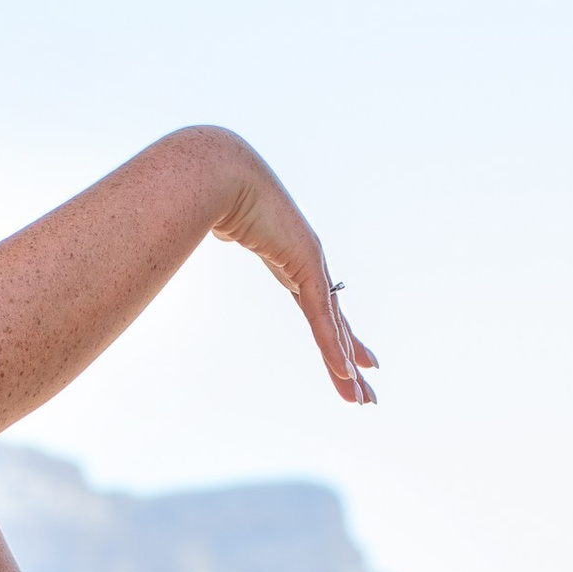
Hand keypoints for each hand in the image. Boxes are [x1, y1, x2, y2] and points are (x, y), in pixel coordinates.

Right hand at [211, 143, 378, 404]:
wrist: (224, 173)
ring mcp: (312, 265)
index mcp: (292, 260)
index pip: (321, 309)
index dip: (338, 336)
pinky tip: (348, 373)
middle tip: (368, 393)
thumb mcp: (223, 223)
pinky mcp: (307, 266)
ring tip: (363, 399)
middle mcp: (310, 265)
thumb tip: (204, 227)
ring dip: (348, 367)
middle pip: (336, 325)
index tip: (356, 359)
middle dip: (351, 360)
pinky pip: (322, 319)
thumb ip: (222, 230)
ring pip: (335, 329)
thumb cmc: (217, 191)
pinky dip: (333, 348)